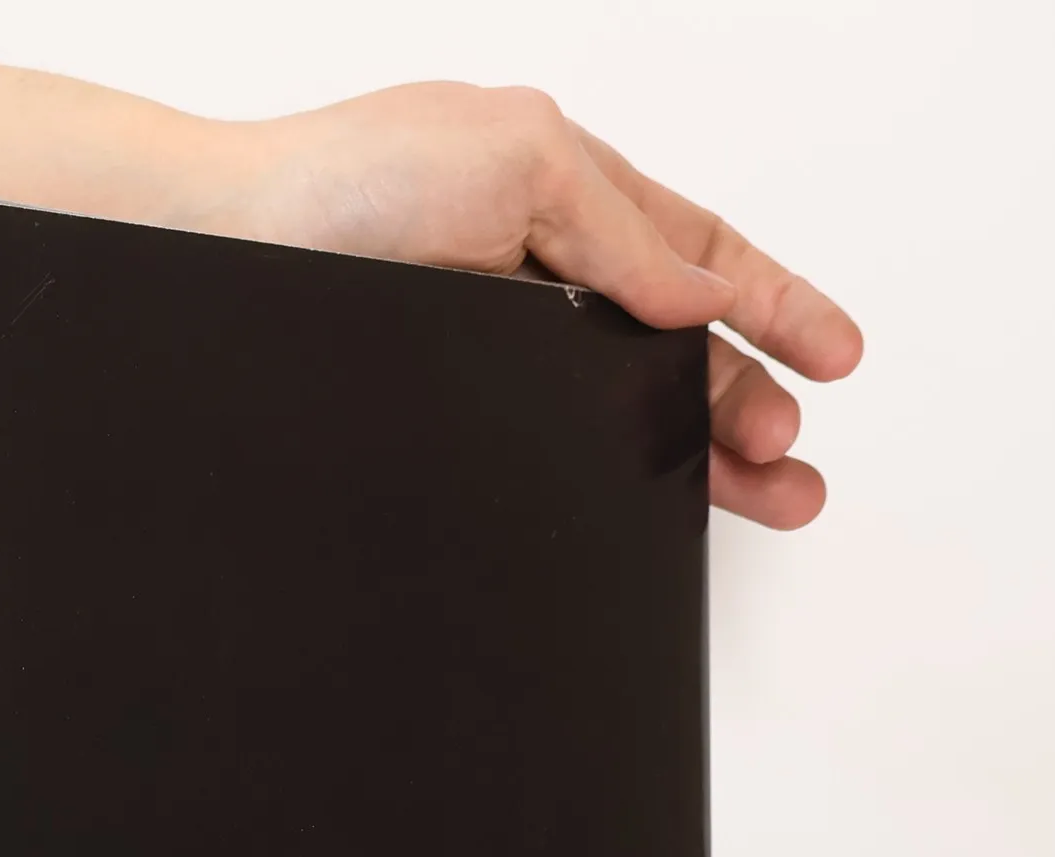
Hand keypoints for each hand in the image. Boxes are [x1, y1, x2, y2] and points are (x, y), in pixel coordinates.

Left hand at [222, 84, 862, 529]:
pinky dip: (604, 470)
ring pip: (622, 406)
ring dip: (695, 453)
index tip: (837, 360)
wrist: (217, 251)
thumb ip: (618, 230)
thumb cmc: (343, 179)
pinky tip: (643, 493)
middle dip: (746, 405)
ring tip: (760, 499)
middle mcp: (538, 272)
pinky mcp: (453, 402)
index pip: (699, 254)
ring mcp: (496, 345)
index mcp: (566, 194)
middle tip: (794, 470)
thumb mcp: (515, 158)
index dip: (777, 304)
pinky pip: (549, 443)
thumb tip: (705, 296)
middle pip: (675, 348)